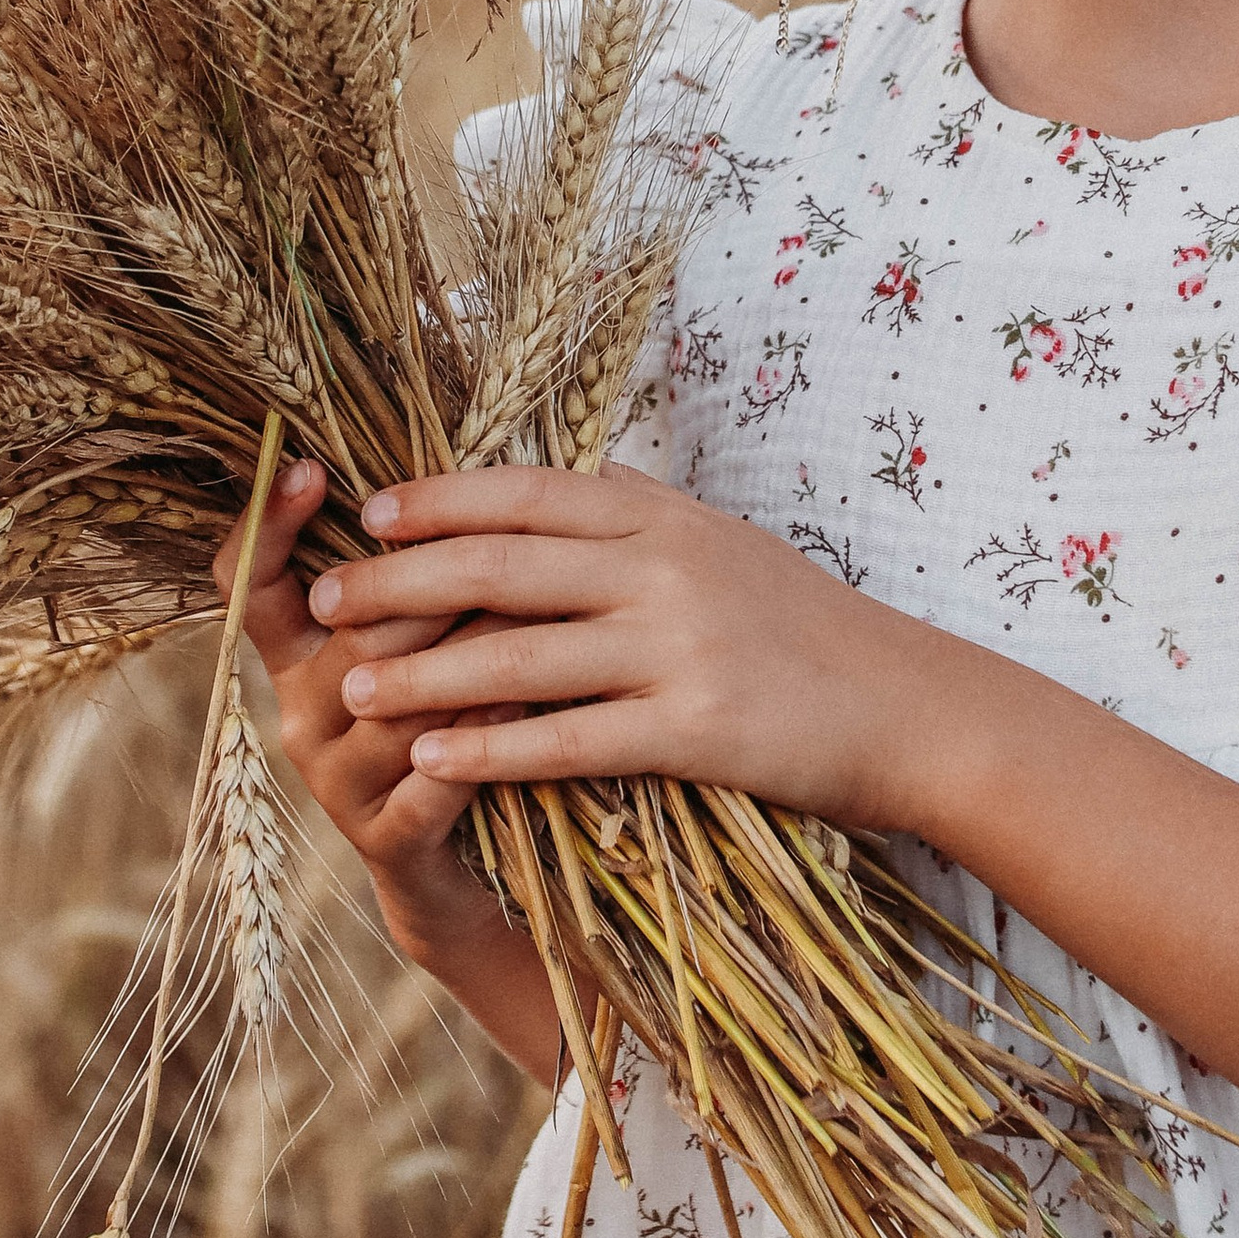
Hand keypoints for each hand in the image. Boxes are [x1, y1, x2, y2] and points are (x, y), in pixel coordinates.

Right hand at [213, 459, 545, 994]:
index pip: (250, 583)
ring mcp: (338, 783)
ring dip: (469, 654)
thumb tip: (453, 468)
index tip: (307, 467)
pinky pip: (432, 779)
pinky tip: (524, 706)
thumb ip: (416, 573)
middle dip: (425, 584)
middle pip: (348, 630)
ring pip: (397, 699)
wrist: (464, 870)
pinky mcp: (387, 840)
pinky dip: (479, 739)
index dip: (269, 526)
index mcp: (298, 654)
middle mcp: (300, 713)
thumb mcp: (421, 644)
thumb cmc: (451, 722)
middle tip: (496, 543)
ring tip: (535, 614)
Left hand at [304, 463, 923, 833]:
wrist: (913, 708)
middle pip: (502, 564)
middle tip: (326, 600)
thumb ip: (650, 512)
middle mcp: (663, 568)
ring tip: (351, 689)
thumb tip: (588, 476)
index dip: (441, 498)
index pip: (527, 493)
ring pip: (521, 653)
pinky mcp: (696, 728)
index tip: (369, 511)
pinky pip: (571, 737)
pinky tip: (433, 761)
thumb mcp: (729, 544)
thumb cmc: (810, 629)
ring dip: (424, 673)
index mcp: (662, 516)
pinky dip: (493, 748)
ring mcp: (679, 646)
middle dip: (400, 581)